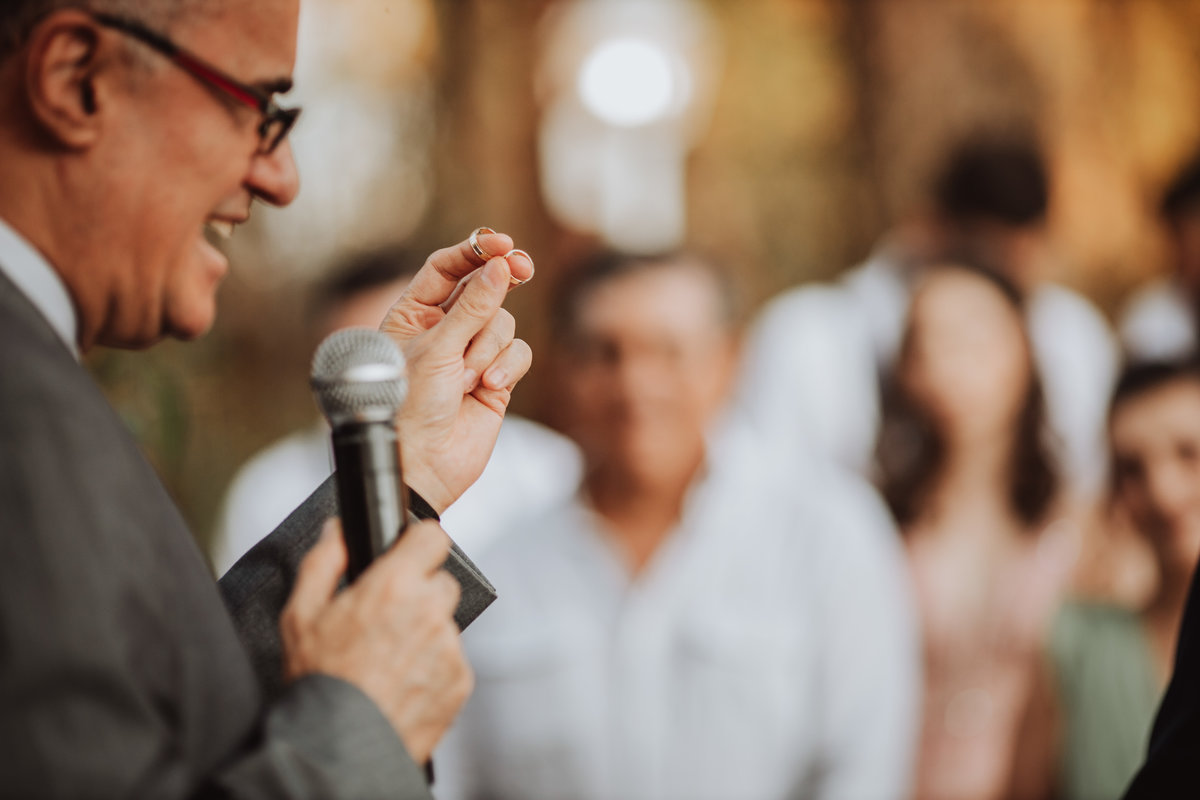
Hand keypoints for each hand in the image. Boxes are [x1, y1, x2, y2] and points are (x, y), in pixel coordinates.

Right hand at [280, 519, 473, 762]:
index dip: (418, 546)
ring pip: (446, 624)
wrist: (338, 748)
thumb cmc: (318, 683)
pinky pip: (451, 660)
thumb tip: (339, 529)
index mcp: (393, 586)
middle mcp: (429, 612)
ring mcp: (449, 648)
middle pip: (441, 582)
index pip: (433, 538)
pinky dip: (432, 668)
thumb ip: (324, 560)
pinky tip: (401, 683)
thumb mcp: (300, 614)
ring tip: (388, 661)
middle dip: (419, 594)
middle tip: (387, 621)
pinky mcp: (460, 681)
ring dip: (425, 634)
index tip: (408, 558)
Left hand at [379, 232, 534, 511]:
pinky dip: (506, 366)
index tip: (500, 244)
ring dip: (488, 347)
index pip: (446, 269)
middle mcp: (443, 330)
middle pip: (482, 288)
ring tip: (467, 378)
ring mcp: (471, 354)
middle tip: (521, 266)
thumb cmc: (410, 407)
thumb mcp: (437, 349)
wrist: (422, 465)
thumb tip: (501, 267)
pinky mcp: (496, 379)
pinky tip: (488, 387)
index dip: (473, 251)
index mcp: (412, 315)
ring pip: (502, 322)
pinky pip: (517, 353)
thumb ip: (472, 307)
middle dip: (500, 280)